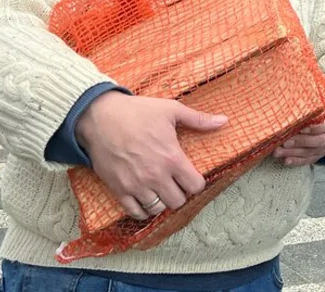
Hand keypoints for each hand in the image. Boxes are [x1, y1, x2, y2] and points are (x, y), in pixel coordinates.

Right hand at [75, 91, 225, 220]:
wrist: (100, 117)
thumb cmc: (138, 111)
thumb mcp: (171, 109)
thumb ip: (198, 119)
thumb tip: (224, 121)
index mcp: (172, 158)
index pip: (195, 186)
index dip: (196, 183)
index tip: (190, 176)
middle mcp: (156, 176)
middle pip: (178, 201)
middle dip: (180, 193)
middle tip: (175, 183)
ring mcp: (136, 185)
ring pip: (158, 209)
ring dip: (161, 201)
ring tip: (160, 189)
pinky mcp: (118, 190)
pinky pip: (135, 213)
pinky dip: (142, 210)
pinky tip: (144, 198)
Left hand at [272, 113, 324, 166]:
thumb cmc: (316, 117)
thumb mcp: (315, 109)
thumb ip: (306, 108)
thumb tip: (288, 102)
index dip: (314, 128)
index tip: (301, 128)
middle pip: (317, 141)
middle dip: (300, 142)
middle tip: (285, 142)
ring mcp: (323, 149)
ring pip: (309, 152)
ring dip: (292, 153)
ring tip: (277, 152)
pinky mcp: (316, 157)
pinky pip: (306, 161)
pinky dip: (295, 161)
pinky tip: (286, 161)